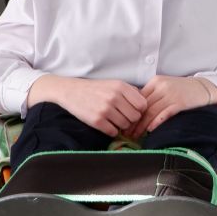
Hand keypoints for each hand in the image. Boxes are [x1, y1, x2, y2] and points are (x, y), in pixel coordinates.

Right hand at [28, 75, 147, 137]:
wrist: (71, 91)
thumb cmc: (95, 88)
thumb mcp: (114, 84)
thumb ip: (130, 92)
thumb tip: (145, 104)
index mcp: (121, 87)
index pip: (143, 105)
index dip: (139, 110)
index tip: (132, 111)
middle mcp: (114, 97)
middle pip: (135, 117)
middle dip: (130, 119)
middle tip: (122, 117)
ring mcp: (105, 109)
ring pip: (125, 126)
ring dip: (121, 125)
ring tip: (113, 119)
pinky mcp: (97, 120)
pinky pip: (113, 132)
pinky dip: (111, 130)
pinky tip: (106, 124)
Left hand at [130, 75, 214, 137]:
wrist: (202, 88)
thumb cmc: (181, 89)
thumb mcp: (164, 86)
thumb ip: (151, 95)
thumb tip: (134, 110)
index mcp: (155, 82)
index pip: (138, 99)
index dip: (130, 112)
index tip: (124, 123)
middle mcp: (161, 87)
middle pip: (143, 106)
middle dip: (133, 121)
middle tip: (126, 133)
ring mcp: (171, 94)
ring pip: (152, 111)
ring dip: (142, 125)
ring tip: (136, 135)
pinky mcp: (180, 103)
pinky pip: (165, 113)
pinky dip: (156, 122)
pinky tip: (150, 130)